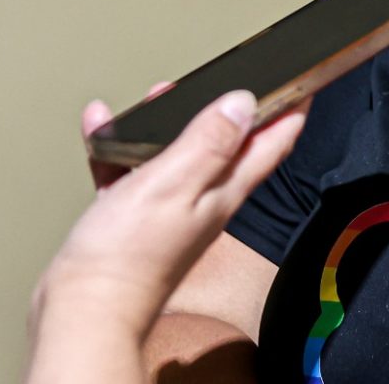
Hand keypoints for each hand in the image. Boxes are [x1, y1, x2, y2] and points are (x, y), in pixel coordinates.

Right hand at [28, 90, 305, 374]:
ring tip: (155, 97)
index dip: (293, 109)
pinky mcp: (134, 220)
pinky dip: (121, 148)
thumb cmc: (127, 258)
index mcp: (224, 191)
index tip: (305, 82)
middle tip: (228, 78)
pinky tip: (103, 133)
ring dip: (167, 123)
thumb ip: (209, 142)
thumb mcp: (174, 183)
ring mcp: (170, 211)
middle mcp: (204, 201)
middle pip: (228, 145)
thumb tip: (244, 103)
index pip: (273, 143)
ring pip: (177, 154)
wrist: (83, 311)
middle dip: (227, 108)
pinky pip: (132, 171)